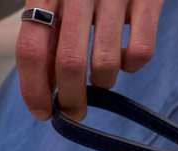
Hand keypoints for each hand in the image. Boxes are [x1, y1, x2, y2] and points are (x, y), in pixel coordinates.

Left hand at [16, 0, 165, 121]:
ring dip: (103, 83)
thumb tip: (43, 87)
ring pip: (105, 64)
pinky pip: (140, 53)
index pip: (31, 48)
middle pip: (68, 63)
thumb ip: (47, 35)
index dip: (33, 89)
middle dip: (71, 99)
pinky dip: (132, 66)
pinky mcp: (146, 0)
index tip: (42, 113)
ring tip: (102, 77)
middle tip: (75, 112)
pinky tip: (126, 56)